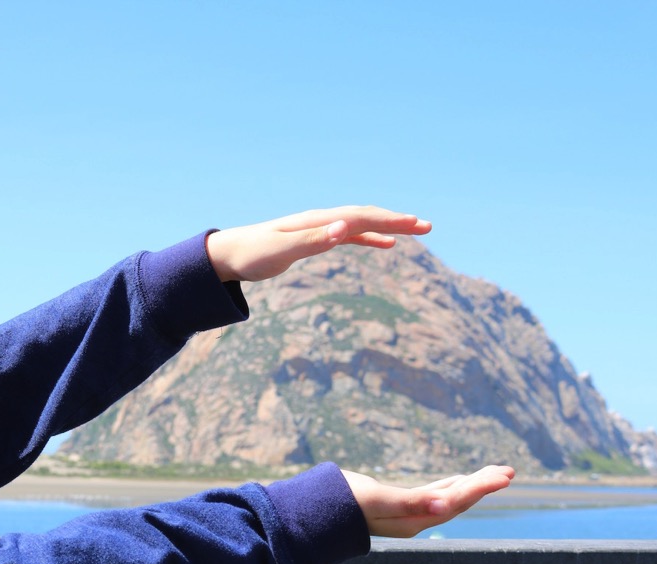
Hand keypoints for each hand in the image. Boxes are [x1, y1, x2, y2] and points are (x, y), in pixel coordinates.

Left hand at [206, 206, 432, 283]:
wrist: (228, 254)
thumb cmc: (252, 254)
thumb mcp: (280, 250)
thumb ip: (312, 241)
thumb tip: (343, 230)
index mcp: (317, 221)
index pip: (361, 217)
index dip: (390, 220)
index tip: (417, 225)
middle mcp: (321, 220)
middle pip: (367, 216)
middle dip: (397, 220)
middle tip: (428, 226)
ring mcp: (319, 228)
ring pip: (362, 223)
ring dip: (389, 227)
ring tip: (417, 230)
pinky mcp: (314, 239)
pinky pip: (351, 235)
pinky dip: (371, 237)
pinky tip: (385, 245)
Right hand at [342, 465, 514, 538]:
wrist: (316, 514)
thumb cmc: (343, 504)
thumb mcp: (378, 501)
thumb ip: (412, 503)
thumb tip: (445, 507)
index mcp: (415, 520)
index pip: (456, 502)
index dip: (482, 488)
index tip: (504, 475)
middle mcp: (416, 520)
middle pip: (458, 502)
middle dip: (484, 486)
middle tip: (509, 471)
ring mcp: (408, 514)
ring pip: (449, 498)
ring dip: (472, 486)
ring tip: (495, 474)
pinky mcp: (399, 505)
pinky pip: (434, 495)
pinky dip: (450, 486)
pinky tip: (458, 481)